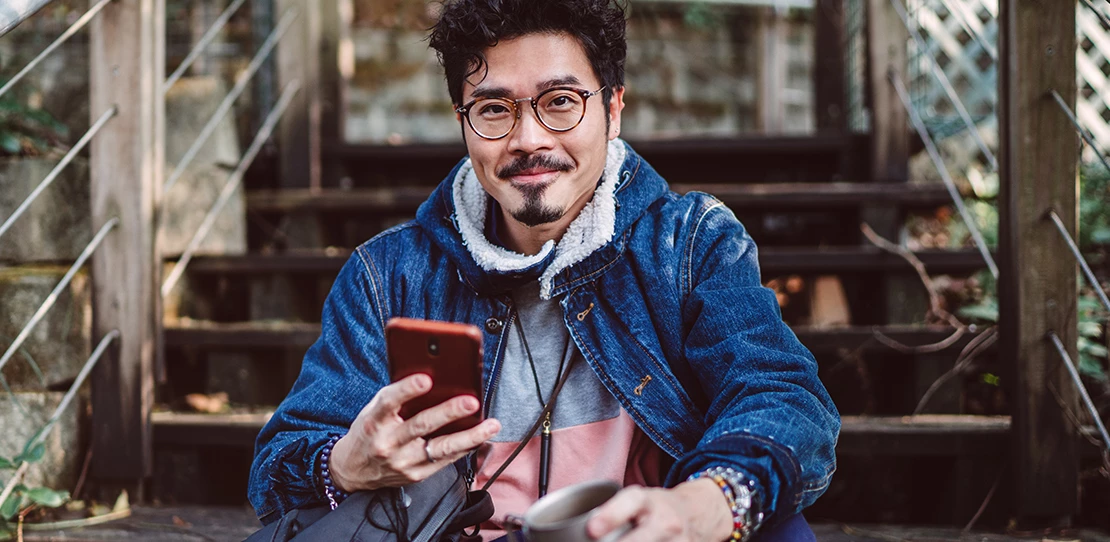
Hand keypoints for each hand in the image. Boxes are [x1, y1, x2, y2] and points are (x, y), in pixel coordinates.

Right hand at [329, 373, 500, 491]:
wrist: (353, 469)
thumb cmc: (369, 431)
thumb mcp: (374, 410)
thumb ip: (398, 396)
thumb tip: (432, 377)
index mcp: (374, 421)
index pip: (389, 402)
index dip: (407, 389)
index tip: (426, 378)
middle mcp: (387, 443)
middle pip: (421, 425)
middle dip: (449, 412)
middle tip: (471, 400)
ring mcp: (402, 462)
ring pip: (441, 448)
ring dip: (470, 436)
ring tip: (491, 425)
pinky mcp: (416, 475)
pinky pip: (446, 460)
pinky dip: (466, 447)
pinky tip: (481, 437)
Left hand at [586, 479, 732, 541]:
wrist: (698, 513)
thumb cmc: (657, 508)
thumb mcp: (636, 499)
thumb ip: (612, 513)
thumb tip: (580, 534)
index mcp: (648, 501)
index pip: (631, 503)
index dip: (610, 516)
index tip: (592, 530)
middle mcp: (665, 522)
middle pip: (639, 540)